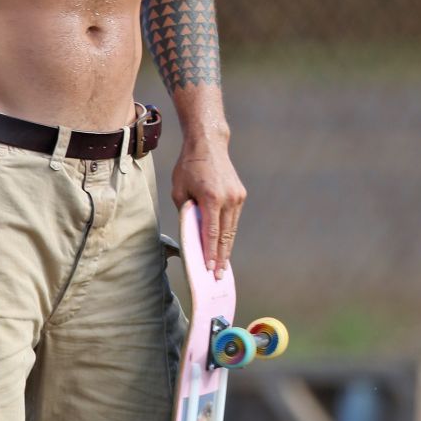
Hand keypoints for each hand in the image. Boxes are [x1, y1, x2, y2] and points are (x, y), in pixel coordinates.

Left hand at [171, 143, 246, 277]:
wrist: (208, 144)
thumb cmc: (189, 166)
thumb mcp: (179, 190)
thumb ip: (186, 212)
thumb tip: (193, 232)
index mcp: (211, 198)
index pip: (211, 232)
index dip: (210, 253)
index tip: (209, 269)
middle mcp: (228, 198)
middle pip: (225, 235)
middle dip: (221, 257)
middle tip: (218, 276)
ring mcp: (237, 197)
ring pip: (231, 229)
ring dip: (226, 248)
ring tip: (222, 267)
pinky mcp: (240, 195)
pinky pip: (233, 219)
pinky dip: (228, 233)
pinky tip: (224, 246)